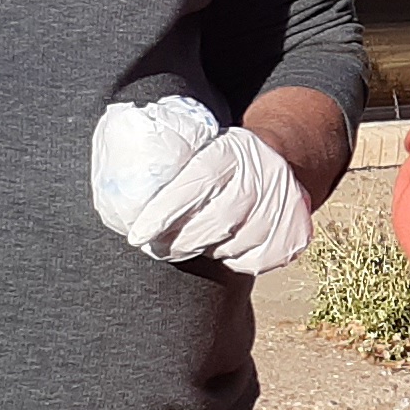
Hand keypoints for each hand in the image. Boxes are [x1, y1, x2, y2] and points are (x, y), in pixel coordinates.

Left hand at [91, 96, 310, 274]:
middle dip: (178, 241)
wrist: (279, 161)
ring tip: (194, 242)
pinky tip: (224, 246)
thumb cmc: (220, 159)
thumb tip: (115, 188)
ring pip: (231, 246)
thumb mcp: (200, 146)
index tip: (137, 233)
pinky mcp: (295, 235)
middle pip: (212, 224)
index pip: (193, 185)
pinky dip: (232, 260)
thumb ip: (170, 161)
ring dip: (206, 250)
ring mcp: (284, 207)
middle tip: (158, 247)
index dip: (162, 213)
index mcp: (233, 150)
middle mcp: (263, 176)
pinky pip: (253, 263)